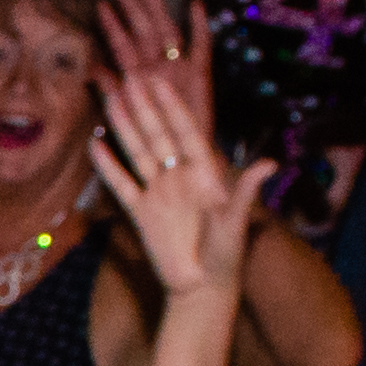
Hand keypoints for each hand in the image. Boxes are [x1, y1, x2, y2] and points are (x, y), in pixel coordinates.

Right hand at [90, 0, 248, 308]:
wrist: (201, 289)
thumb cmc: (225, 257)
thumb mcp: (236, 222)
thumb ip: (246, 191)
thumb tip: (271, 164)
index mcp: (204, 173)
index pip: (186, 132)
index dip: (174, 106)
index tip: (162, 79)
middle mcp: (180, 177)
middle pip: (159, 134)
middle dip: (145, 106)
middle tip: (131, 75)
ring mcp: (159, 192)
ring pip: (138, 152)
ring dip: (125, 126)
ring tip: (111, 98)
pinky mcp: (141, 213)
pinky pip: (121, 185)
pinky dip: (107, 167)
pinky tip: (94, 146)